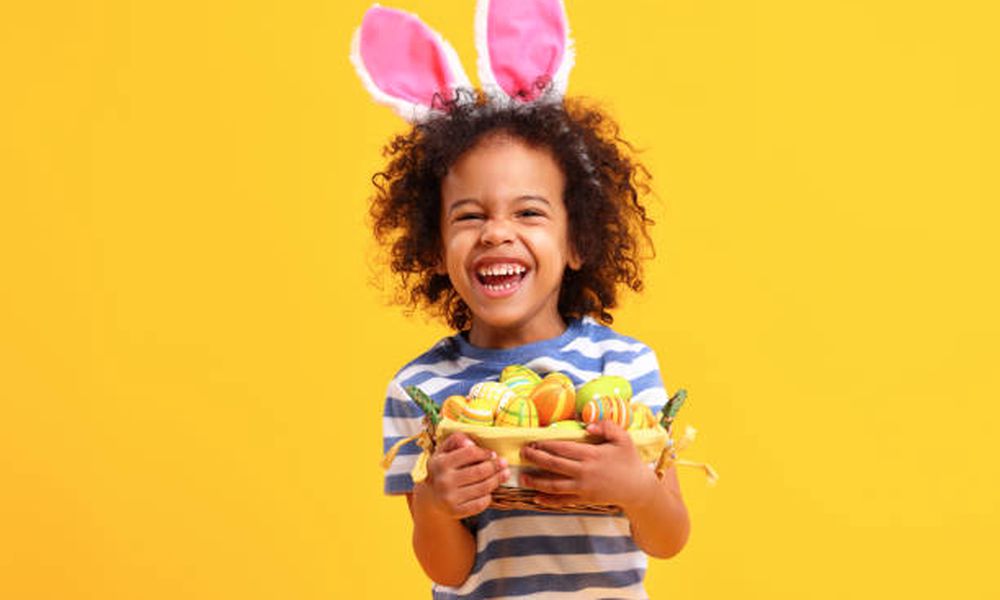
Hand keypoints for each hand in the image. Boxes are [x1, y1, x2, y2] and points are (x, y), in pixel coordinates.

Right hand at [420, 432, 509, 518]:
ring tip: (504, 474)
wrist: (431, 496)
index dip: (485, 453)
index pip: (470, 453)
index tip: (493, 454)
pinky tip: (489, 490)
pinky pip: (480, 503)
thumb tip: (471, 443)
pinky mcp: (456, 511)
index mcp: (439, 463)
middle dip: (495, 466)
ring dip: (497, 480)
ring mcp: (449, 498)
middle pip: (479, 471)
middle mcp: (443, 481)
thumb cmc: (442, 469)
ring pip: (483, 488)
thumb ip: (456, 440)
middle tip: (503, 463)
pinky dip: (488, 496)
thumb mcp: (444, 450)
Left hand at [519, 420, 658, 509]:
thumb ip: (607, 426)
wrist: (638, 489)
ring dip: (536, 481)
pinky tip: (535, 498)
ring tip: (522, 477)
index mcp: (591, 455)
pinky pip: (562, 501)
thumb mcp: (623, 438)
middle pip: (554, 465)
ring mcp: (583, 488)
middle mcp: (584, 472)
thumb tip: (587, 425)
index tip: (533, 440)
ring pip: (554, 485)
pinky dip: (548, 501)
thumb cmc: (629, 461)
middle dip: (535, 458)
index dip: (546, 444)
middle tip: (523, 453)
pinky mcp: (584, 500)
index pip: (563, 448)